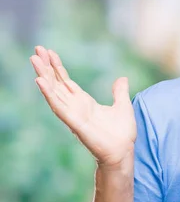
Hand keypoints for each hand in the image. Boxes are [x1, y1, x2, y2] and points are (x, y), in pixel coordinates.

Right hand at [30, 46, 135, 167]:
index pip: (66, 81)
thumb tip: (122, 78)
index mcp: (85, 102)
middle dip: (46, 67)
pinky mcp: (74, 122)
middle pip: (56, 83)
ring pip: (54, 92)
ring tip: (34, 60)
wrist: (123, 151)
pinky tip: (40, 81)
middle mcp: (75, 107)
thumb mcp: (123, 106)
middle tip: (36, 49)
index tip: (49, 52)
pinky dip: (49, 94)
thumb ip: (120, 92)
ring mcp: (73, 114)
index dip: (57, 67)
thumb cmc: (122, 133)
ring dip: (43, 76)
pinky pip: (58, 106)